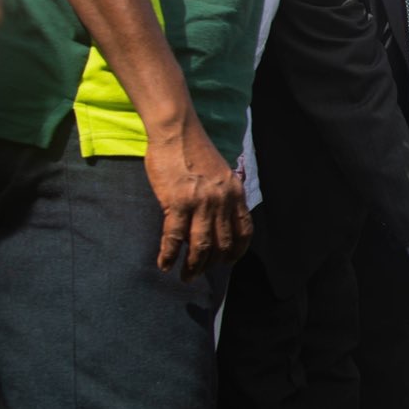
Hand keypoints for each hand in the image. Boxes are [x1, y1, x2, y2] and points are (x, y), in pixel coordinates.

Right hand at [144, 118, 250, 277]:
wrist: (177, 132)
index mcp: (235, 193)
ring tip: (185, 277)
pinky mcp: (178, 202)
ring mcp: (201, 203)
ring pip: (200, 246)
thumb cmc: (194, 150)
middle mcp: (222, 201)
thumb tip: (216, 219)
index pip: (244, 230)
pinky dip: (169, 254)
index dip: (237, 250)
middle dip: (212, 264)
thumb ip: (222, 195)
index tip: (229, 262)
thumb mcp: (219, 174)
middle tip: (200, 274)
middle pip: (222, 243)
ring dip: (193, 266)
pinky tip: (164, 264)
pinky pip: (174, 237)